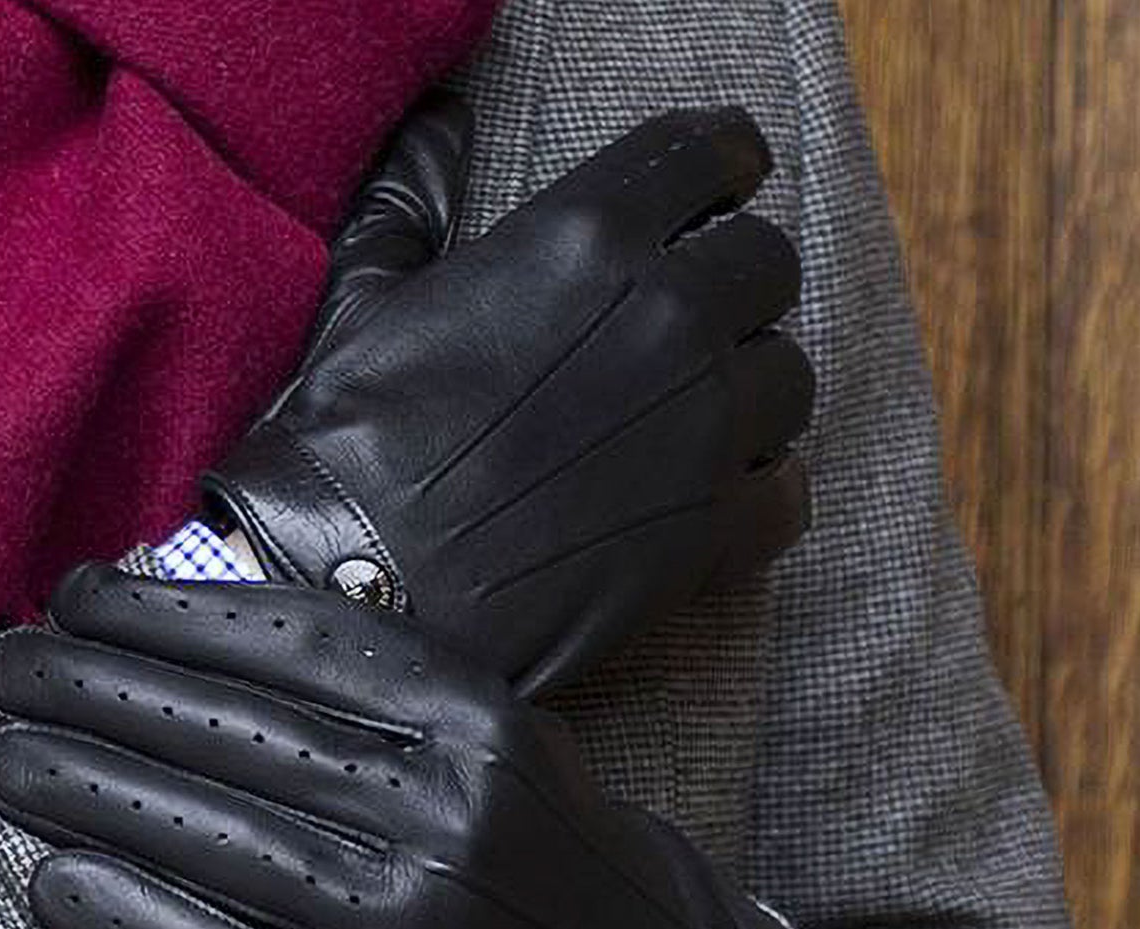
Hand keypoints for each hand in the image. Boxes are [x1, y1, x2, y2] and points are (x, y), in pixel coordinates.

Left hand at [0, 575, 819, 928]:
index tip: (80, 599)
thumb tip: (224, 651)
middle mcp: (453, 813)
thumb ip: (396, 707)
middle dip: (97, 688)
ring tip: (0, 757)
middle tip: (1, 666)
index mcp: (485, 724)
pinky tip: (54, 884)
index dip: (170, 615)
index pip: (299, 646)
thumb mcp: (516, 757)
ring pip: (217, 840)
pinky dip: (132, 924)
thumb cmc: (573, 881)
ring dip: (87, 791)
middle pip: (236, 733)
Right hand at [206, 104, 815, 696]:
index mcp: (588, 237)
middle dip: (735, 290)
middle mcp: (668, 318)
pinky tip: (709, 506)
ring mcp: (701, 429)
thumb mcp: (365, 301)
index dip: (724, 167)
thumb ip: (412, 204)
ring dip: (750, 396)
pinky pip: (787, 495)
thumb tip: (435, 131)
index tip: (726, 186)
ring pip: (788, 380)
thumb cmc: (351, 447)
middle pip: (766, 267)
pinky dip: (758, 497)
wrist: (357, 586)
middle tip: (685, 330)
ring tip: (693, 426)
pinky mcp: (709, 533)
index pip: (709, 158)